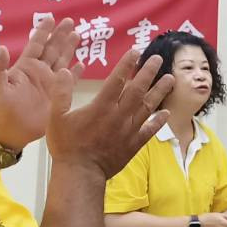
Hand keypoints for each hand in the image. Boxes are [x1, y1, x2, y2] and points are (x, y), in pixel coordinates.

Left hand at [0, 18, 80, 149]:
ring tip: (78, 34)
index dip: (43, 31)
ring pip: (62, 60)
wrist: (12, 131)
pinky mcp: (58, 95)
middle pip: (53, 48)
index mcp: (25, 67)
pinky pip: (70, 81)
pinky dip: (76, 73)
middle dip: (60, 35)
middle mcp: (39, 71)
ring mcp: (50, 83)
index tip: (50, 18)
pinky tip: (82, 64)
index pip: (36, 44)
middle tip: (70, 21)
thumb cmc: (1, 109)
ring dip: (70, 48)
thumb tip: (2, 48)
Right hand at [45, 48, 173, 176]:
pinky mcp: (134, 145)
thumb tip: (64, 71)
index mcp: (101, 107)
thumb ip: (61, 93)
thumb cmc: (67, 146)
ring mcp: (129, 130)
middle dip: (148, 72)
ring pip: (148, 107)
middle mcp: (119, 115)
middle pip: (137, 90)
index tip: (135, 51)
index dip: (127, 64)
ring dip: (160, 92)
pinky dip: (159, 121)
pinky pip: (150, 130)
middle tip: (158, 58)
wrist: (81, 175)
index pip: (117, 80)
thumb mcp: (56, 117)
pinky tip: (166, 112)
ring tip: (171, 79)